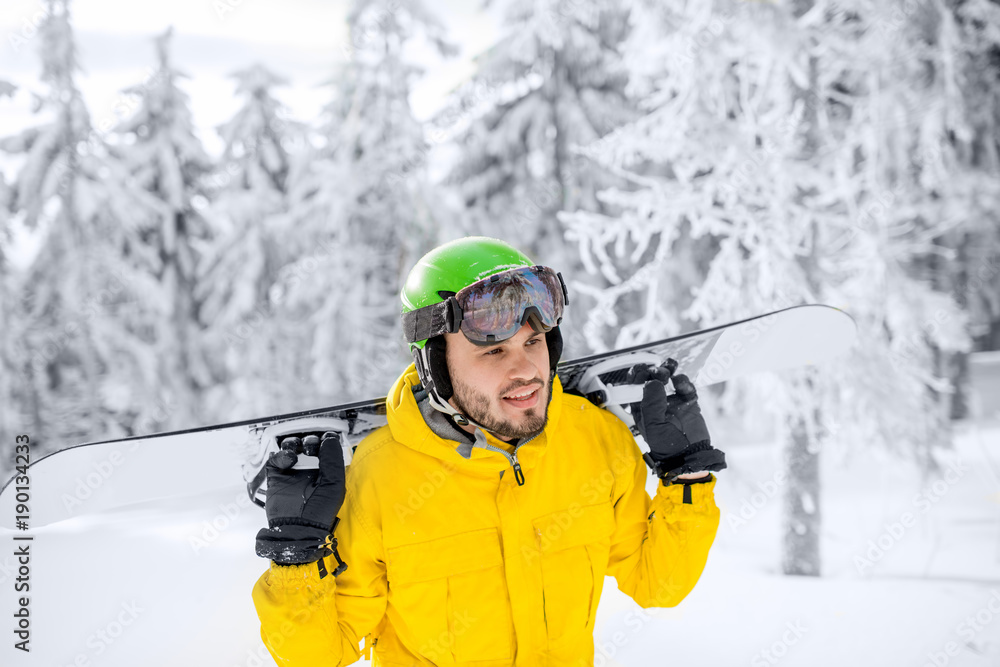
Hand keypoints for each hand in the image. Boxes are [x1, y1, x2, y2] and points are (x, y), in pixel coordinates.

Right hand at [255, 432, 346, 570]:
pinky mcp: (277, 476)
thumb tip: (329, 439)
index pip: (326, 447)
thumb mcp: (334, 485)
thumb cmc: (320, 512)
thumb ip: (333, 460)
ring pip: (292, 446)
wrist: (296, 530)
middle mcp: (310, 470)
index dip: (326, 439)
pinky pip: (277, 458)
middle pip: (308, 443)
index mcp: (327, 471)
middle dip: (310, 440)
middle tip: (311, 446)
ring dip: (295, 442)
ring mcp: (293, 472)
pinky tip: (290, 460)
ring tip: (299, 449)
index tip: (326, 437)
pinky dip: (282, 454)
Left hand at [628, 360, 726, 483]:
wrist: (690, 455)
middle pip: (651, 378)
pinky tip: (681, 384)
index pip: (635, 385)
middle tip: (659, 372)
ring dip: (667, 369)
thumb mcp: (653, 426)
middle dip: (653, 371)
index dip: (636, 374)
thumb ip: (651, 403)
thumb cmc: (666, 445)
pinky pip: (684, 385)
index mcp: (641, 406)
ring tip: (669, 369)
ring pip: (668, 377)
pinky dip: (682, 381)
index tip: (641, 369)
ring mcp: (672, 399)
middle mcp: (655, 400)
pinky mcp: (688, 399)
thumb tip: (653, 381)